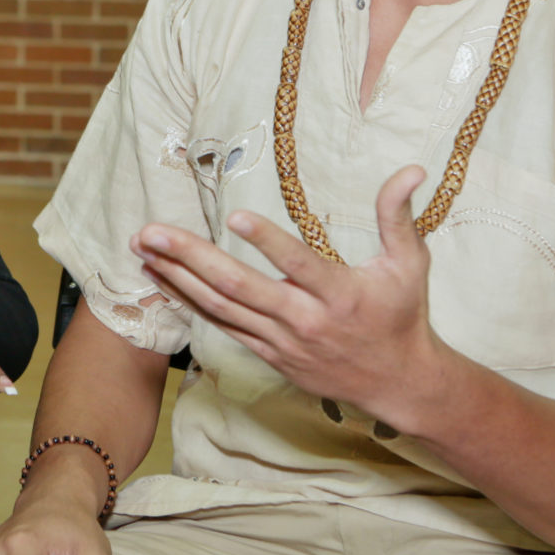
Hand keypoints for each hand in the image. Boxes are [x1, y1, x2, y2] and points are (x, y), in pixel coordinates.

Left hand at [130, 164, 449, 425]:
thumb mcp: (410, 264)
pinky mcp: (268, 355)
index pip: (299, 265)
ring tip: (142, 249)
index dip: (268, 242)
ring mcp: (282, 342)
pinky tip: (161, 278)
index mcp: (340, 295)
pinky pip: (221, 326)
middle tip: (152, 232)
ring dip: (177, 278)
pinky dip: (189, 301)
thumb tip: (412, 168)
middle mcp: (305, 321)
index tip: (235, 215)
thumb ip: (398, 216)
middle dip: (191, 259)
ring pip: (220, 309)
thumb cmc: (402, 317)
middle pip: (240, 289)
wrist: (398, 385)